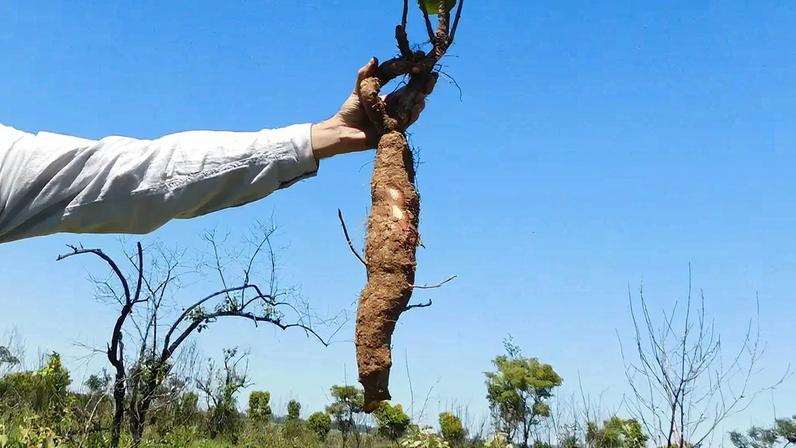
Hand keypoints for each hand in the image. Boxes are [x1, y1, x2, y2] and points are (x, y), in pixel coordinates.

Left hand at [311, 58, 435, 159]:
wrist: (342, 130)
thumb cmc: (349, 111)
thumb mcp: (359, 89)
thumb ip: (365, 75)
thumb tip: (374, 58)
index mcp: (388, 100)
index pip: (406, 89)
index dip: (415, 80)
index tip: (424, 69)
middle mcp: (394, 111)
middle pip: (412, 99)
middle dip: (423, 90)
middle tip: (431, 81)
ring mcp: (395, 121)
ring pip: (411, 111)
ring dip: (419, 103)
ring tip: (422, 96)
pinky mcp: (392, 132)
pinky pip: (405, 124)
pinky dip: (412, 116)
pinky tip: (416, 108)